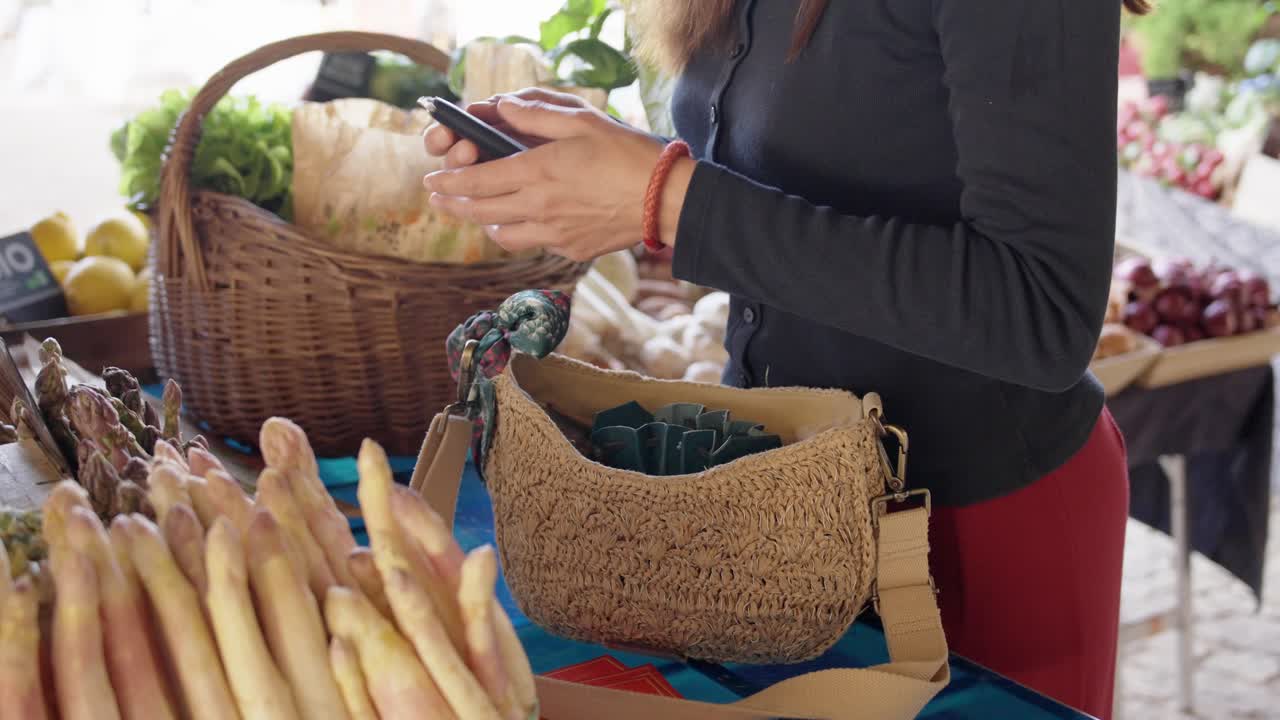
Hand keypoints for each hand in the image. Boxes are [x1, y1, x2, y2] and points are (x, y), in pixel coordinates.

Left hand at [422, 89, 693, 261]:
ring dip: (484, 222)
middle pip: (480, 212)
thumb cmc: (627, 154)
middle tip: (437, 200)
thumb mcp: (582, 121)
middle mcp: (538, 208)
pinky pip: (534, 243)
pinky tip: (521, 222)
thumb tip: (502, 109)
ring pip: (502, 234)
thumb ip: (536, 115)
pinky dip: (519, 232)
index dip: (448, 183)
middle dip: (452, 205)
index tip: (431, 182)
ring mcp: (554, 234)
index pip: (475, 182)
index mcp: (537, 173)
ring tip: (478, 212)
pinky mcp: (572, 250)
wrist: (665, 200)